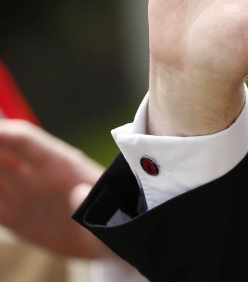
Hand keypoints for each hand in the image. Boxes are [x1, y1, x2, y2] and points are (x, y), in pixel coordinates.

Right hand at [0, 118, 110, 258]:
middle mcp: (38, 176)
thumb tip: (78, 193)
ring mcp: (25, 195)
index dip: (1, 131)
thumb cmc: (117, 214)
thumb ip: (93, 201)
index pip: (25, 141)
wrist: (113, 235)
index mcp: (61, 165)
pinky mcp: (17, 218)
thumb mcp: (109, 209)